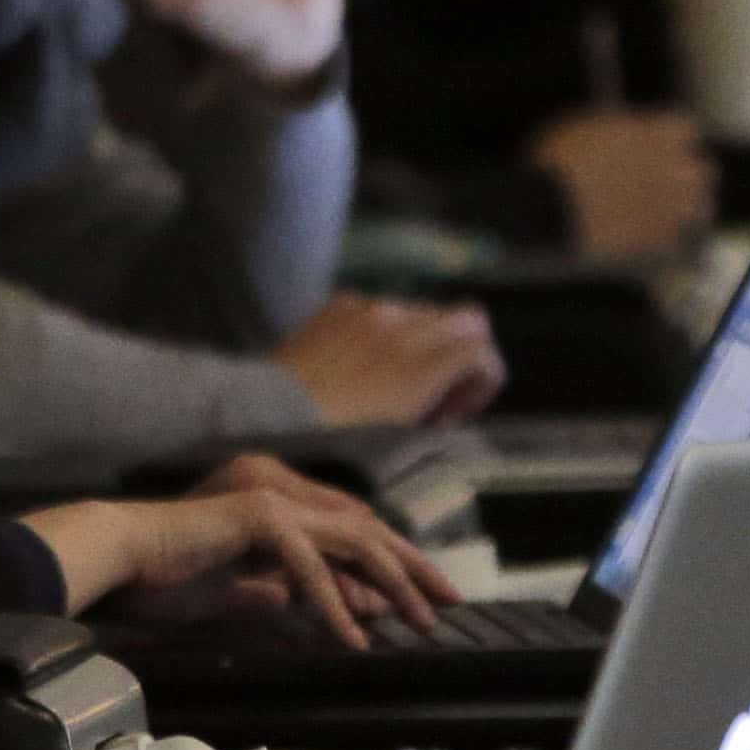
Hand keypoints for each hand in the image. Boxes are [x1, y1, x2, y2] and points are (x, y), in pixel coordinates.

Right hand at [21, 458, 463, 643]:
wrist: (116, 560)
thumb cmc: (160, 578)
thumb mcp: (229, 590)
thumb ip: (266, 589)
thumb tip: (295, 602)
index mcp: (278, 510)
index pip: (353, 533)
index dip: (393, 564)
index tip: (424, 599)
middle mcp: (283, 497)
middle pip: (369, 531)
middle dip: (414, 569)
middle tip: (449, 603)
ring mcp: (273, 504)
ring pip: (355, 543)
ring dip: (392, 586)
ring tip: (418, 624)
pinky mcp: (258, 520)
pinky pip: (312, 568)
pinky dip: (336, 604)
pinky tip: (353, 638)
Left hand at [275, 292, 504, 426]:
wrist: (266, 418)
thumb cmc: (333, 443)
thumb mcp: (401, 442)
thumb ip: (440, 414)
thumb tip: (447, 405)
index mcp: (422, 365)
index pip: (484, 352)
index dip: (482, 384)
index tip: (455, 413)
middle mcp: (403, 325)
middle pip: (468, 319)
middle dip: (464, 354)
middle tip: (438, 393)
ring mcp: (370, 308)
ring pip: (426, 311)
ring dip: (425, 342)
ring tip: (396, 382)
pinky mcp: (341, 305)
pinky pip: (383, 307)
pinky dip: (386, 331)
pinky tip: (361, 365)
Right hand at [523, 107, 717, 264]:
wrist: (550, 208)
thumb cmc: (558, 161)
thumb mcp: (586, 127)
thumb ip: (619, 128)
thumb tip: (623, 131)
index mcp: (657, 133)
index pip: (688, 129)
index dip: (674, 139)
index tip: (663, 146)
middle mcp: (673, 167)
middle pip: (703, 170)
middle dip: (688, 175)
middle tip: (669, 183)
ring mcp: (669, 205)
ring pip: (699, 206)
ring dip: (686, 207)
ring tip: (667, 212)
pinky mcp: (657, 238)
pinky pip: (675, 237)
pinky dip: (666, 236)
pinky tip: (649, 235)